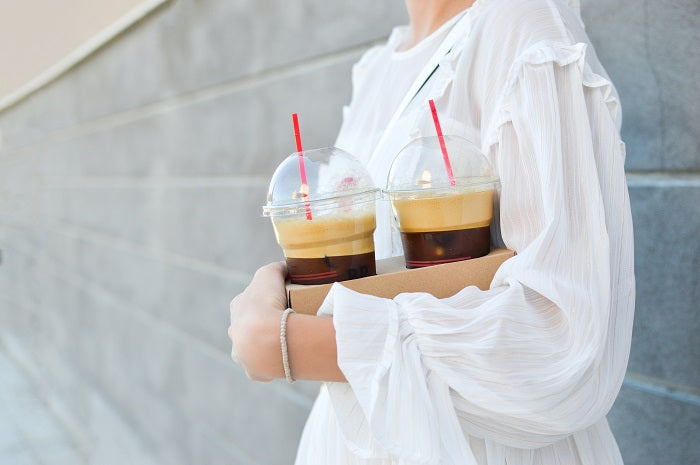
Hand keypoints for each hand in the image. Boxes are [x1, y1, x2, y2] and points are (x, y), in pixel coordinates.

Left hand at [228, 262, 287, 380]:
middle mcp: (235, 331)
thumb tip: (285, 267)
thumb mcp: (270, 274)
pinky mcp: (254, 371)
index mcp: (237, 308)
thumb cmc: (266, 303)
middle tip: (286, 323)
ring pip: (253, 349)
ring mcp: (242, 353)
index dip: (265, 299)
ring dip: (266, 346)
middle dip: (263, 325)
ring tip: (287, 343)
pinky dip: (274, 364)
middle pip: (248, 326)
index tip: (282, 300)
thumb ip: (276, 268)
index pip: (249, 301)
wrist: (266, 339)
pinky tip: (286, 359)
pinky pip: (264, 367)